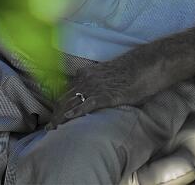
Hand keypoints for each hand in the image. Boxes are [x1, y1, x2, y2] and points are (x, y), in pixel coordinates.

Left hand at [46, 52, 167, 128]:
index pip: (66, 91)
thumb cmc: (132, 71)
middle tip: (48, 128)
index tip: (53, 117)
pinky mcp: (105, 94)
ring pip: (71, 102)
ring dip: (60, 117)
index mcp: (86, 73)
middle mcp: (86, 78)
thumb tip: (95, 99)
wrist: (146, 64)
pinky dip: (75, 113)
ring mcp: (95, 86)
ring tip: (53, 130)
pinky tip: (68, 121)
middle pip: (64, 98)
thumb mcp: (110, 77)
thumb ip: (99, 85)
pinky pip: (86, 104)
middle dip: (55, 114)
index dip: (58, 105)